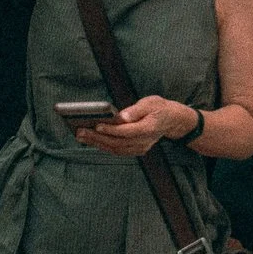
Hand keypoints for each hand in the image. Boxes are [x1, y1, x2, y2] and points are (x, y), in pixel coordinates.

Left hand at [73, 94, 192, 156]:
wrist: (172, 121)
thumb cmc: (159, 109)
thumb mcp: (151, 102)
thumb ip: (136, 109)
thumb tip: (121, 116)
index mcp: (149, 128)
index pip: (127, 131)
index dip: (112, 130)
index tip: (97, 125)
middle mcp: (144, 142)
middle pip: (118, 142)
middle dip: (97, 137)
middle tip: (80, 131)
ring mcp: (140, 148)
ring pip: (115, 149)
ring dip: (97, 143)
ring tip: (81, 136)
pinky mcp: (136, 150)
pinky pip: (117, 151)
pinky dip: (104, 146)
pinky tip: (92, 140)